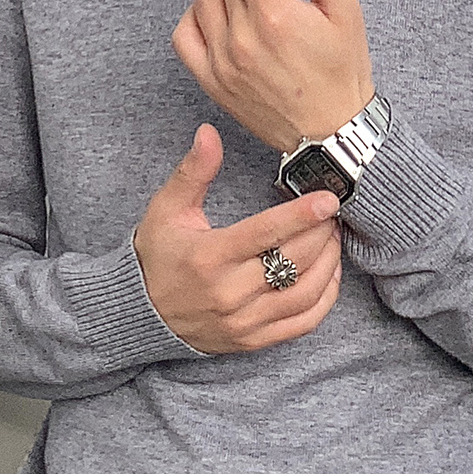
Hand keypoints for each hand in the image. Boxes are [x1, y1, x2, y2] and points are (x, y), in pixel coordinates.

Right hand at [133, 124, 342, 352]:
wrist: (140, 314)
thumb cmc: (158, 256)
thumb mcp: (168, 210)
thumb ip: (194, 171)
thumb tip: (209, 133)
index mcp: (209, 257)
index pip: (266, 233)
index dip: (301, 215)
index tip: (328, 199)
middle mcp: (228, 293)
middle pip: (293, 262)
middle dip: (321, 233)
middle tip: (330, 213)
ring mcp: (243, 321)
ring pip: (304, 293)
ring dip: (328, 263)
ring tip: (331, 238)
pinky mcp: (253, 340)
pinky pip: (303, 323)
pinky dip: (325, 298)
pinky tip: (328, 274)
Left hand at [172, 0, 374, 151]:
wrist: (332, 133)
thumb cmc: (343, 72)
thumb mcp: (345, 12)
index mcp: (275, 16)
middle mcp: (242, 38)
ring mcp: (223, 62)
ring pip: (202, 2)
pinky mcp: (213, 83)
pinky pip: (185, 38)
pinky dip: (192, 15)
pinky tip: (210, 8)